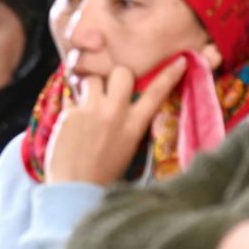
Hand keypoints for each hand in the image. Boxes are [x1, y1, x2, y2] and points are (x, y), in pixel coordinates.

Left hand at [44, 58, 186, 184]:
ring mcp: (90, 111)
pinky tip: (71, 130)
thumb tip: (127, 102)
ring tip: (88, 107)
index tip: (179, 60)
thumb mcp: (128, 147)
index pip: (156, 93)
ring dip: (91, 89)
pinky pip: (73, 101)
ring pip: (92, 79)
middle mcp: (114, 113)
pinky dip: (73, 111)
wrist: (75, 188)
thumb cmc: (103, 172)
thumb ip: (129, 122)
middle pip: (121, 72)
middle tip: (110, 89)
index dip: (170, 75)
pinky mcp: (69, 114)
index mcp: (134, 125)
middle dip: (117, 76)